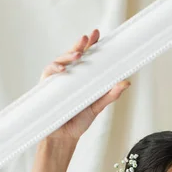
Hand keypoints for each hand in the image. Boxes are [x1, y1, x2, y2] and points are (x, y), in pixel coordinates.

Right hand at [39, 28, 130, 143]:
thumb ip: (110, 95)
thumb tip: (125, 83)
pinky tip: (62, 69)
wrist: (64, 138)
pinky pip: (49, 73)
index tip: (97, 34)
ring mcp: (56, 80)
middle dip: (80, 45)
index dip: (91, 45)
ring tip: (78, 54)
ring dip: (69, 55)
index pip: (86, 58)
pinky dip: (55, 69)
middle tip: (88, 38)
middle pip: (73, 55)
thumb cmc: (78, 121)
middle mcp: (68, 76)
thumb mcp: (97, 107)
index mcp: (81, 78)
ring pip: (61, 61)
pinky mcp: (46, 87)